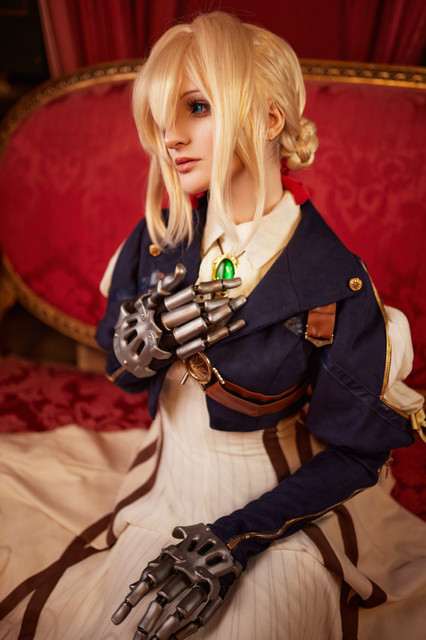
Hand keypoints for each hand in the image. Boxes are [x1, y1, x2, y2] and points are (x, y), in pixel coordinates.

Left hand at [111, 523, 242, 639]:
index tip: (117, 618)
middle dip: (149, 620)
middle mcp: (188, 570)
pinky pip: (204, 614)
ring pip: (184, 609)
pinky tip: (177, 638)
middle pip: (165, 598)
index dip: (133, 599)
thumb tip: (132, 584)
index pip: (149, 580)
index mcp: (176, 558)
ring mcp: (204, 582)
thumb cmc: (197, 544)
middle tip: (136, 639)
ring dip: (167, 627)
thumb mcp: (175, 549)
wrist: (232, 537)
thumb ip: (154, 566)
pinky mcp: (219, 593)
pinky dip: (190, 627)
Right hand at [113, 264, 245, 377]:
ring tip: (239, 306)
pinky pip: (200, 345)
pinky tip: (235, 326)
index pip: (188, 292)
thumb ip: (164, 286)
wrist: (123, 352)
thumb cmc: (140, 320)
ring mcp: (166, 340)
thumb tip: (180, 269)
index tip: (233, 282)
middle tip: (242, 295)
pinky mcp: (173, 355)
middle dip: (220, 302)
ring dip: (221, 317)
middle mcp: (159, 321)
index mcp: (154, 304)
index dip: (212, 286)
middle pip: (196, 309)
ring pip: (199, 326)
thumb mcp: (147, 300)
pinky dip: (219, 335)